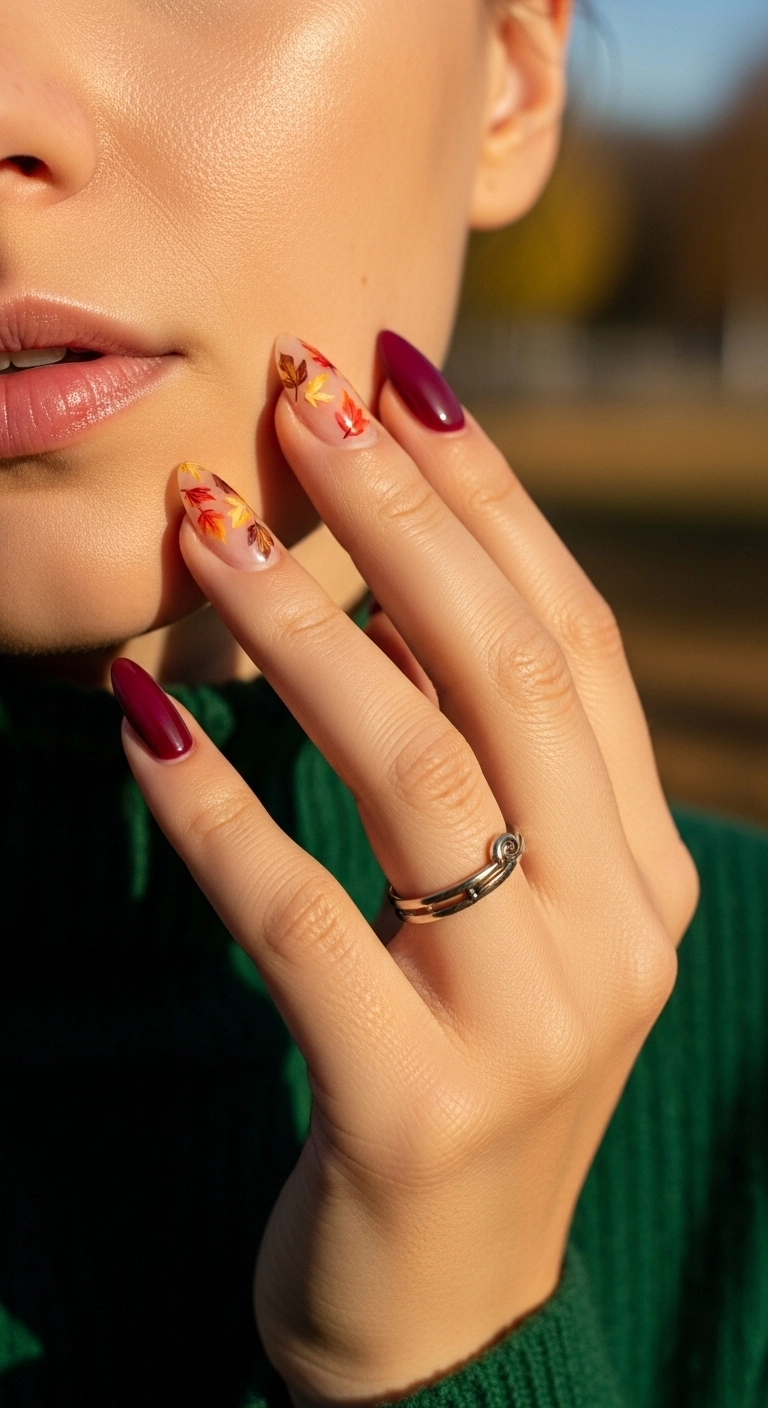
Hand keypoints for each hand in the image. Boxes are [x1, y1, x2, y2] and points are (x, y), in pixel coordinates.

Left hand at [115, 332, 697, 1405]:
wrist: (447, 1311)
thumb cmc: (459, 1068)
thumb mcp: (505, 912)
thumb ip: (478, 763)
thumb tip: (391, 571)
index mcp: (647, 868)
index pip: (571, 642)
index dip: (489, 498)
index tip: (399, 381)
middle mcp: (617, 933)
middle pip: (508, 672)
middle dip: (403, 516)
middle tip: (301, 397)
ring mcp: (530, 1025)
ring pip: (413, 772)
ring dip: (297, 628)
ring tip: (206, 525)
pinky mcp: (414, 1106)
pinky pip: (300, 918)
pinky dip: (210, 804)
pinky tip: (135, 717)